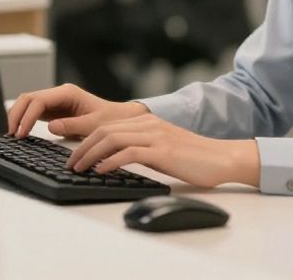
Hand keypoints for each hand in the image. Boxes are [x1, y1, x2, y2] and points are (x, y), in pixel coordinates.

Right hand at [6, 83, 146, 138]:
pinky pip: (32, 112)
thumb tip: (51, 126)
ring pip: (27, 104)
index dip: (27, 116)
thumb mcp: (94, 125)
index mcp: (67, 93)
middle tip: (11, 134)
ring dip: (17, 117)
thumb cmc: (110, 120)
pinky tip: (19, 133)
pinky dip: (23, 121)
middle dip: (16, 115)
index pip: (38, 100)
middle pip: (27, 98)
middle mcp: (58, 94)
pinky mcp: (52, 111)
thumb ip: (73, 125)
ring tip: (12, 135)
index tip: (21, 133)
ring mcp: (54, 102)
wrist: (119, 119)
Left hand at [67, 113, 260, 188]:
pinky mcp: (163, 151)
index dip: (85, 140)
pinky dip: (110, 161)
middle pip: (104, 130)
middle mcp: (148, 124)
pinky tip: (101, 171)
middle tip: (70, 164)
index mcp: (147, 122)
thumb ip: (140, 149)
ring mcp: (155, 136)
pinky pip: (129, 153)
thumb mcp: (162, 149)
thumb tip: (114, 161)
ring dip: (90, 154)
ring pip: (112, 139)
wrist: (222, 158)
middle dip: (81, 147)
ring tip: (79, 168)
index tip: (73, 155)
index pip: (107, 126)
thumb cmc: (194, 158)